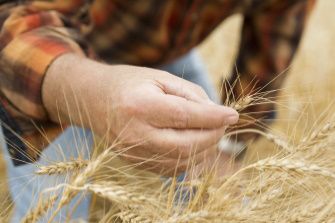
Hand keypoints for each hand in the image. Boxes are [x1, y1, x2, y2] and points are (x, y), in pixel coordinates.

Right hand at [43, 54, 238, 175]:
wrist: (93, 100)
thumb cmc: (130, 83)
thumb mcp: (160, 77)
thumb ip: (190, 95)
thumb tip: (217, 114)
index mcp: (140, 106)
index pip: (185, 117)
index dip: (213, 118)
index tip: (233, 115)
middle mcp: (135, 134)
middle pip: (186, 145)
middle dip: (212, 136)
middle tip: (223, 123)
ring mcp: (133, 153)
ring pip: (181, 161)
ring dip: (203, 149)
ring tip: (209, 132)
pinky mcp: (135, 163)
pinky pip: (170, 168)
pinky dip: (188, 158)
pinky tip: (192, 143)